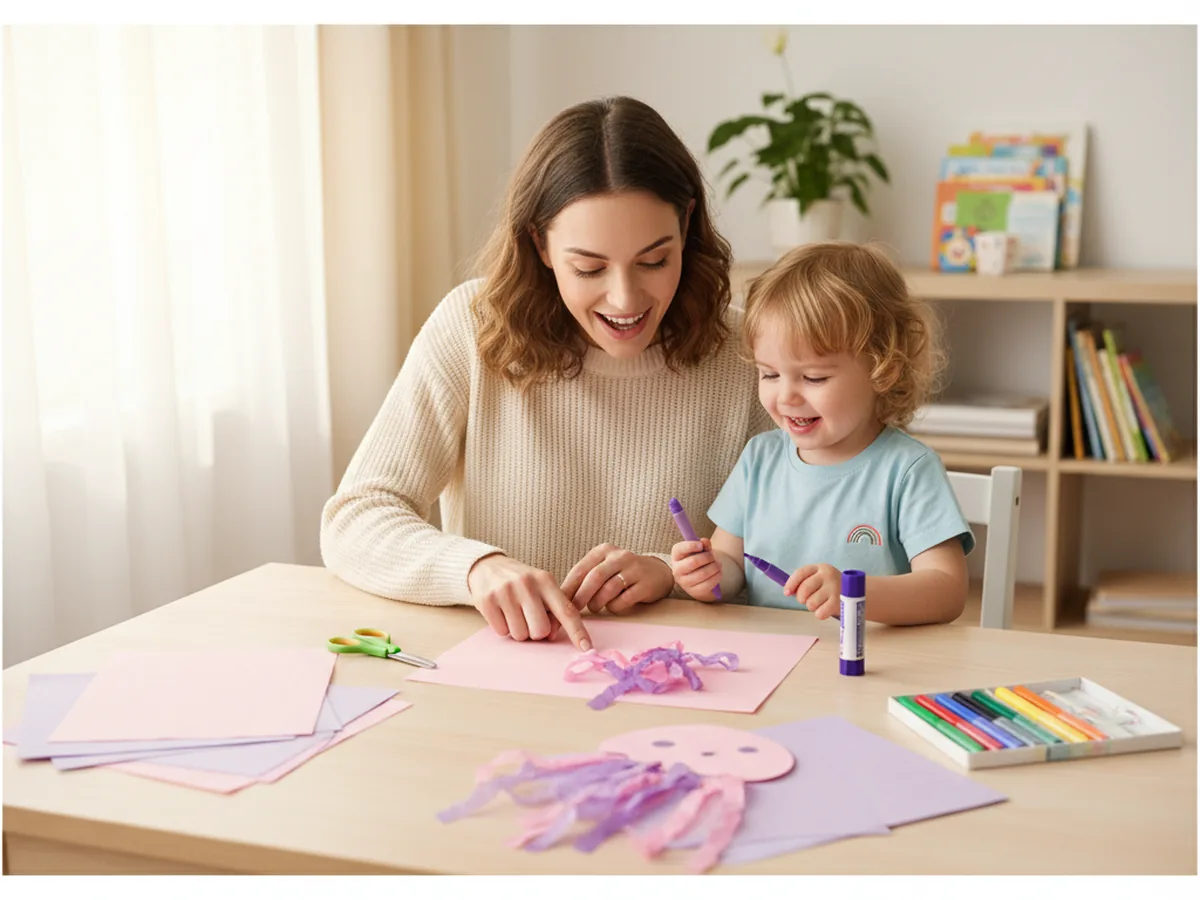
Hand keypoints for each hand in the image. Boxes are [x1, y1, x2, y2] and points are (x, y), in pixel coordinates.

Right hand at [467, 554, 591, 650]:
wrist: (486, 566)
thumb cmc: (520, 581)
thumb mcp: (540, 584)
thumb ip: (552, 607)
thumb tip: (554, 635)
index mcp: (545, 580)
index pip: (566, 610)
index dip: (577, 631)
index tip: (587, 648)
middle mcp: (526, 584)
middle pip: (541, 631)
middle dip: (536, 632)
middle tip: (529, 618)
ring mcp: (506, 592)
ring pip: (521, 635)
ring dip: (518, 630)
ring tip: (513, 613)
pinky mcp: (487, 601)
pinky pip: (502, 632)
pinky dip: (503, 628)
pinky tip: (501, 612)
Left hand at [561, 543, 674, 615]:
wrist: (657, 573)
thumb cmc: (622, 574)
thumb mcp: (603, 569)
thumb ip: (584, 579)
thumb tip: (559, 599)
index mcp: (603, 551)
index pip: (580, 569)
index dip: (567, 588)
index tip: (558, 604)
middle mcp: (619, 556)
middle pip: (594, 578)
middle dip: (581, 597)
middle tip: (573, 611)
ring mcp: (634, 569)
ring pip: (609, 589)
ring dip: (598, 603)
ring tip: (595, 607)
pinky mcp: (645, 584)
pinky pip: (624, 599)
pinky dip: (615, 607)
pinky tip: (613, 606)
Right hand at [669, 538, 722, 600]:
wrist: (701, 579)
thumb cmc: (700, 561)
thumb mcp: (701, 551)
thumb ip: (704, 545)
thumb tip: (705, 541)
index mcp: (676, 556)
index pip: (679, 549)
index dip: (691, 546)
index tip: (701, 545)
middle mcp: (676, 570)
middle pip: (693, 562)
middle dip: (707, 557)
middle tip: (713, 556)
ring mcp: (684, 582)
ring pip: (702, 573)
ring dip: (714, 567)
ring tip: (718, 565)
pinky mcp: (694, 591)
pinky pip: (707, 584)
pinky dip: (716, 577)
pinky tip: (718, 573)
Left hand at [785, 563, 841, 618]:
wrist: (858, 595)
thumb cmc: (832, 588)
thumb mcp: (820, 579)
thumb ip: (805, 582)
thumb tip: (788, 591)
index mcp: (820, 568)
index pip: (800, 573)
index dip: (791, 583)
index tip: (786, 593)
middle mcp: (827, 575)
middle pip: (804, 590)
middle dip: (801, 598)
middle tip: (807, 600)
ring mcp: (834, 588)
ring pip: (810, 603)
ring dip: (812, 607)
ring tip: (821, 603)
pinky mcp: (838, 602)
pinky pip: (819, 613)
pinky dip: (820, 614)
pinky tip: (827, 609)